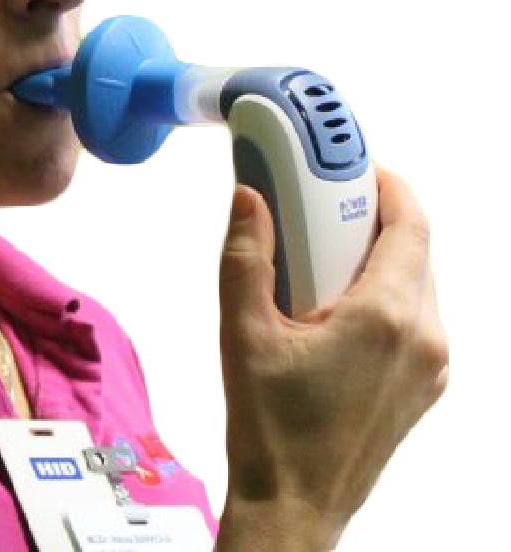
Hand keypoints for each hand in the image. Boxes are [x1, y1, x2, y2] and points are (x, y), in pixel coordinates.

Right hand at [215, 167, 447, 549]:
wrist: (294, 505)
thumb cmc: (271, 428)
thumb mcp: (243, 331)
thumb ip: (247, 255)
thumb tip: (250, 198)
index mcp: (385, 318)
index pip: (410, 225)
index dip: (387, 185)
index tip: (356, 166)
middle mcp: (422, 339)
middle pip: (415, 250)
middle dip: (373, 217)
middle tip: (324, 205)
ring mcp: (430, 367)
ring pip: (416, 283)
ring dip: (377, 256)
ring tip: (321, 255)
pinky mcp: (422, 386)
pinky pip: (413, 317)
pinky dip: (382, 293)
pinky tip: (332, 304)